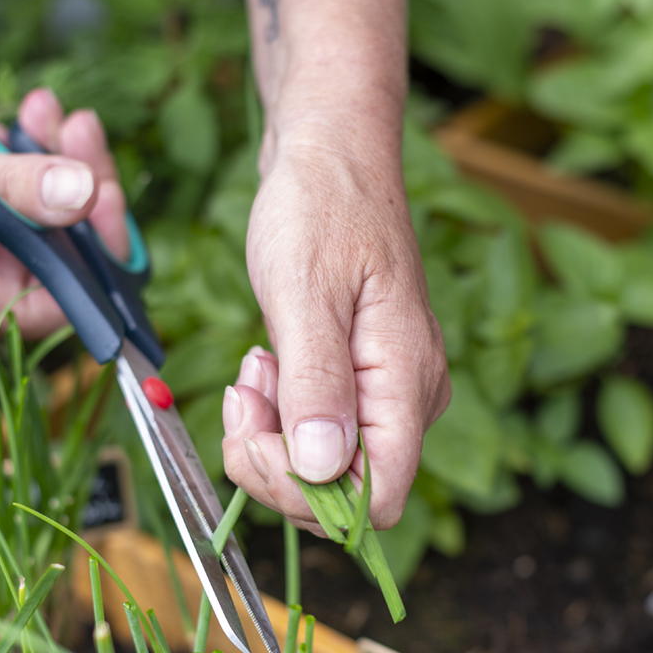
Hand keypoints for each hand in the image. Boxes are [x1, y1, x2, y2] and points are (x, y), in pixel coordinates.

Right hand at [0, 74, 127, 338]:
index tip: (105, 188)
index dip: (100, 248)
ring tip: (43, 110)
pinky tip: (6, 124)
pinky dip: (23, 158)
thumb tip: (86, 193)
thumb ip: (17, 189)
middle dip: (81, 185)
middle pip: (69, 253)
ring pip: (50, 218)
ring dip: (53, 160)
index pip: (70, 299)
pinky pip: (21, 197)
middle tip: (79, 128)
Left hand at [219, 143, 450, 532]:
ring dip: (273, 432)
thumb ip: (315, 383)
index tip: (254, 439)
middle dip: (277, 460)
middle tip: (242, 394)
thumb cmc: (321, 206)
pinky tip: (267, 361)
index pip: (378, 498)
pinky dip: (281, 411)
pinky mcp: (362, 380)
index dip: (308, 494)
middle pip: (346, 491)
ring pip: (326, 464)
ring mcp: (388, 390)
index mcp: (407, 380)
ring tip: (255, 364)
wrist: (333, 155)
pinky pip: (320, 429)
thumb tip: (320, 468)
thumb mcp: (304, 290)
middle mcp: (410, 397)